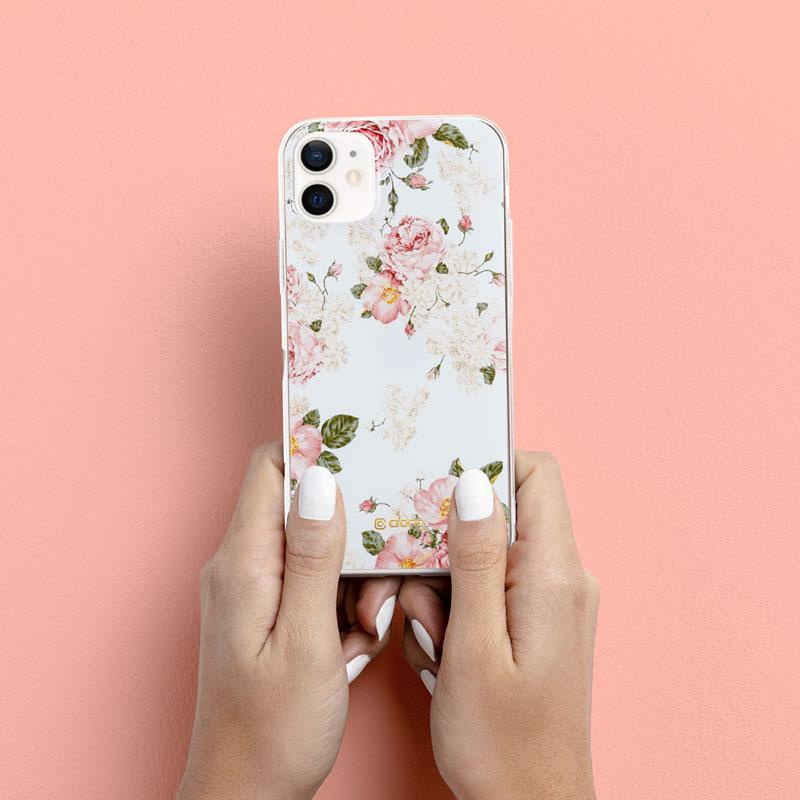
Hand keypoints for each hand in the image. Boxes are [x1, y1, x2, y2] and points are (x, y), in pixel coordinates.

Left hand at [178, 443, 398, 799]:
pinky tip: (350, 644)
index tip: (366, 459)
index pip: (271, 468)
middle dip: (350, 538)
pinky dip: (342, 605)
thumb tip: (322, 480)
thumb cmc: (275, 730)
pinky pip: (315, 583)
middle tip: (373, 587)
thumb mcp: (308, 641)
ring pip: (318, 549)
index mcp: (244, 562)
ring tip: (362, 627)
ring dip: (352, 580)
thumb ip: (316, 556)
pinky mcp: (269, 611)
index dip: (316, 453)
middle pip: (304, 509)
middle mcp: (242, 565)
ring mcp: (255, 589)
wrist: (246, 795)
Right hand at [399, 452, 598, 799]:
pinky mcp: (538, 621)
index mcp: (553, 574)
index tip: (438, 487)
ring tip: (436, 641)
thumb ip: (475, 559)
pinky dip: (460, 606)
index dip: (488, 465)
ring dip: (448, 585)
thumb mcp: (474, 648)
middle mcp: (562, 578)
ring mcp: (552, 600)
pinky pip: (492, 587)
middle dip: (450, 543)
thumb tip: (473, 481)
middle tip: (424, 597)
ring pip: (487, 553)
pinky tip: (445, 650)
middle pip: (502, 514)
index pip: (535, 474)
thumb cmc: (499, 742)